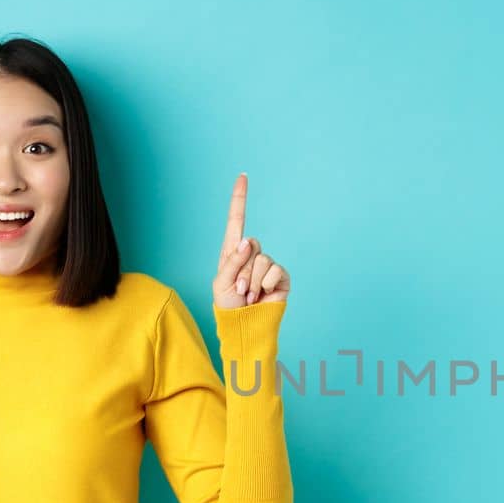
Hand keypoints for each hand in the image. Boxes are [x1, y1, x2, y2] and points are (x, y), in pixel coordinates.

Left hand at [211, 173, 289, 308]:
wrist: (245, 325)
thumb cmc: (228, 304)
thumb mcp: (222, 282)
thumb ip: (233, 261)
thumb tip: (248, 241)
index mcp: (232, 251)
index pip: (237, 220)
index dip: (240, 199)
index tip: (243, 176)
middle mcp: (251, 254)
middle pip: (251, 245)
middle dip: (243, 269)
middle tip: (240, 290)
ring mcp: (267, 265)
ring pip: (262, 260)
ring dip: (253, 281)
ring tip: (249, 296)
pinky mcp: (281, 277)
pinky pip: (275, 271)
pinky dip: (267, 284)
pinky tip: (263, 295)